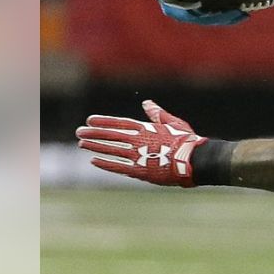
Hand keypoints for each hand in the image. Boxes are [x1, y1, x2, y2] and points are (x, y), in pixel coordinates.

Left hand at [76, 101, 206, 186]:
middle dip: (94, 133)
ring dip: (96, 146)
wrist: (194, 160)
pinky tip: (93, 160)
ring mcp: (138, 155)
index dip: (104, 121)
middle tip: (79, 131)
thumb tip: (147, 103)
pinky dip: (105, 163)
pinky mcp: (140, 170)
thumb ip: (158, 114)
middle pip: (112, 135)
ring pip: (112, 149)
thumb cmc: (187, 141)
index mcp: (147, 128)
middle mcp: (139, 140)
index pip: (120, 123)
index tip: (90, 120)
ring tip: (81, 144)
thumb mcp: (174, 123)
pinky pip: (118, 166)